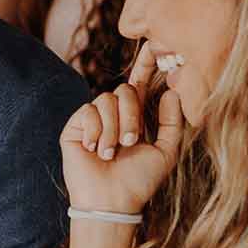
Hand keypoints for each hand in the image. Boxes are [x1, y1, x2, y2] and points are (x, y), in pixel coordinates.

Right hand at [59, 45, 183, 217]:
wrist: (112, 202)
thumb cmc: (140, 182)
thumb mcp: (166, 152)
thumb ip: (172, 122)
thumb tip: (171, 92)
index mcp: (136, 117)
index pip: (141, 84)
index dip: (145, 64)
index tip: (153, 45)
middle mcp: (115, 114)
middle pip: (125, 90)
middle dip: (130, 116)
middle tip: (129, 142)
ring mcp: (94, 119)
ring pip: (106, 100)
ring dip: (112, 129)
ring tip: (109, 153)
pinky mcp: (75, 127)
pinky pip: (87, 111)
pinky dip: (94, 131)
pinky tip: (93, 149)